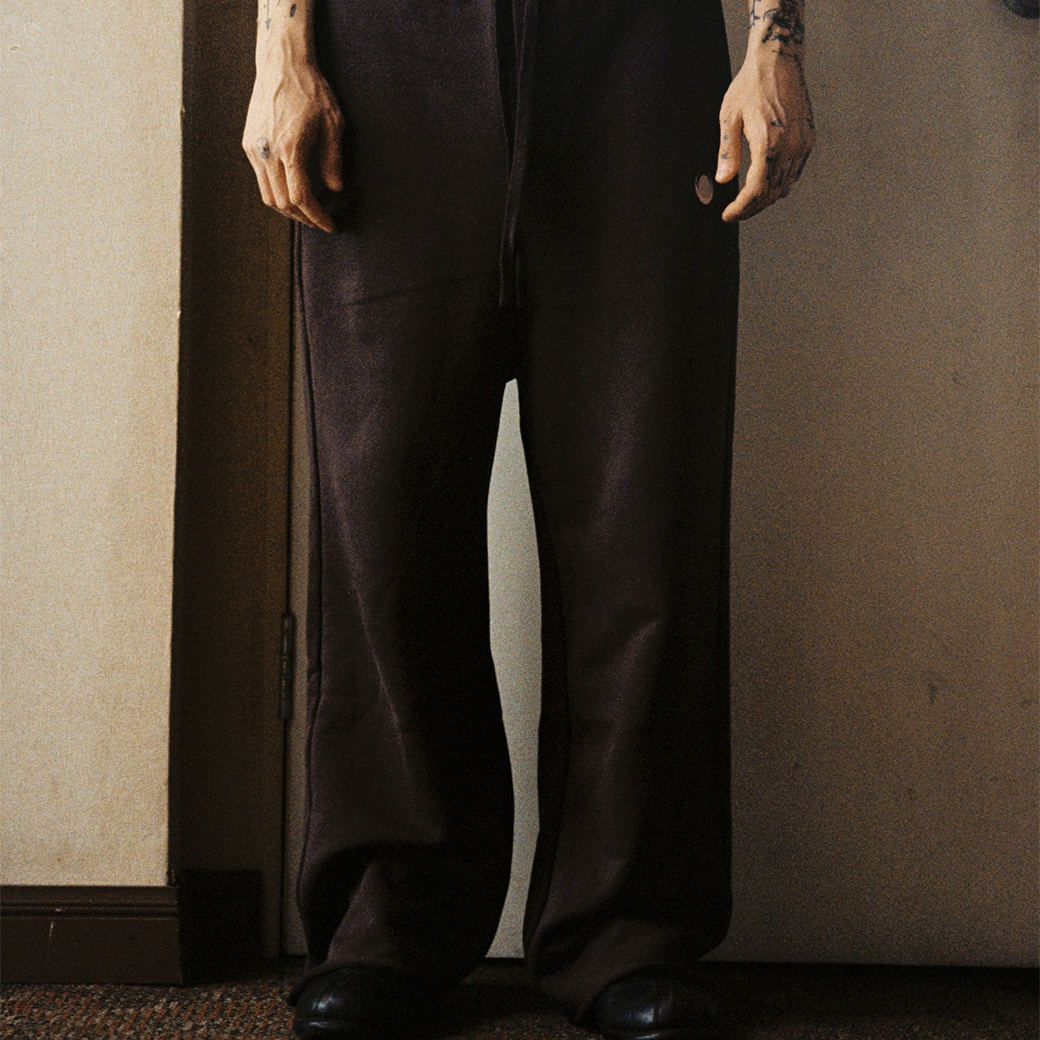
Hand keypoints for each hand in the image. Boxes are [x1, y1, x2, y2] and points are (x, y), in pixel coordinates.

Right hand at [242, 58, 343, 231]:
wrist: (281, 63)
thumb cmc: (310, 89)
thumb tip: (335, 189)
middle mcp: (267, 151)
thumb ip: (333, 159)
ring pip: (268, 196)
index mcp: (290, 148)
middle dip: (303, 218)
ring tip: (308, 212)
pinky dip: (277, 193)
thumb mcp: (333, 123)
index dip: (317, 216)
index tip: (330, 225)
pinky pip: (261, 180)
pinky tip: (292, 192)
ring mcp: (254, 148)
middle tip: (321, 222)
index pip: (301, 198)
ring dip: (288, 210)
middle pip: (283, 203)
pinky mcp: (248, 143)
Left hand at [715, 49, 814, 221]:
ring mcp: (803, 143)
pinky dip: (779, 184)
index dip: (741, 208)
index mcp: (769, 142)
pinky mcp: (808, 139)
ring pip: (785, 186)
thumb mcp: (730, 117)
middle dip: (751, 208)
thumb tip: (723, 180)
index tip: (727, 216)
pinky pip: (794, 172)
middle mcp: (791, 146)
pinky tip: (765, 186)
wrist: (779, 60)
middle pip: (771, 193)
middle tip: (734, 213)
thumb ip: (728, 151)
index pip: (756, 190)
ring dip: (765, 199)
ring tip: (746, 204)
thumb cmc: (750, 85)